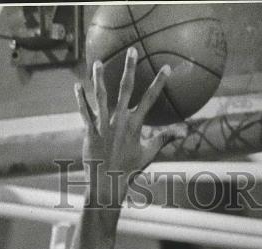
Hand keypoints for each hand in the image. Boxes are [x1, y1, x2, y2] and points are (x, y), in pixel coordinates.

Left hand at [75, 47, 186, 206]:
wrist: (108, 184)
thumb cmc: (129, 169)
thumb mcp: (149, 153)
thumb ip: (165, 138)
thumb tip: (184, 131)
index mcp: (135, 126)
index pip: (150, 100)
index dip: (159, 83)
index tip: (167, 68)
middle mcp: (120, 122)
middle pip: (126, 90)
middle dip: (130, 69)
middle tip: (132, 50)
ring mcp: (104, 126)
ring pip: (101, 97)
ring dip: (99, 78)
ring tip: (98, 62)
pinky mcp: (90, 132)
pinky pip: (84, 113)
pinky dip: (80, 100)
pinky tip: (77, 86)